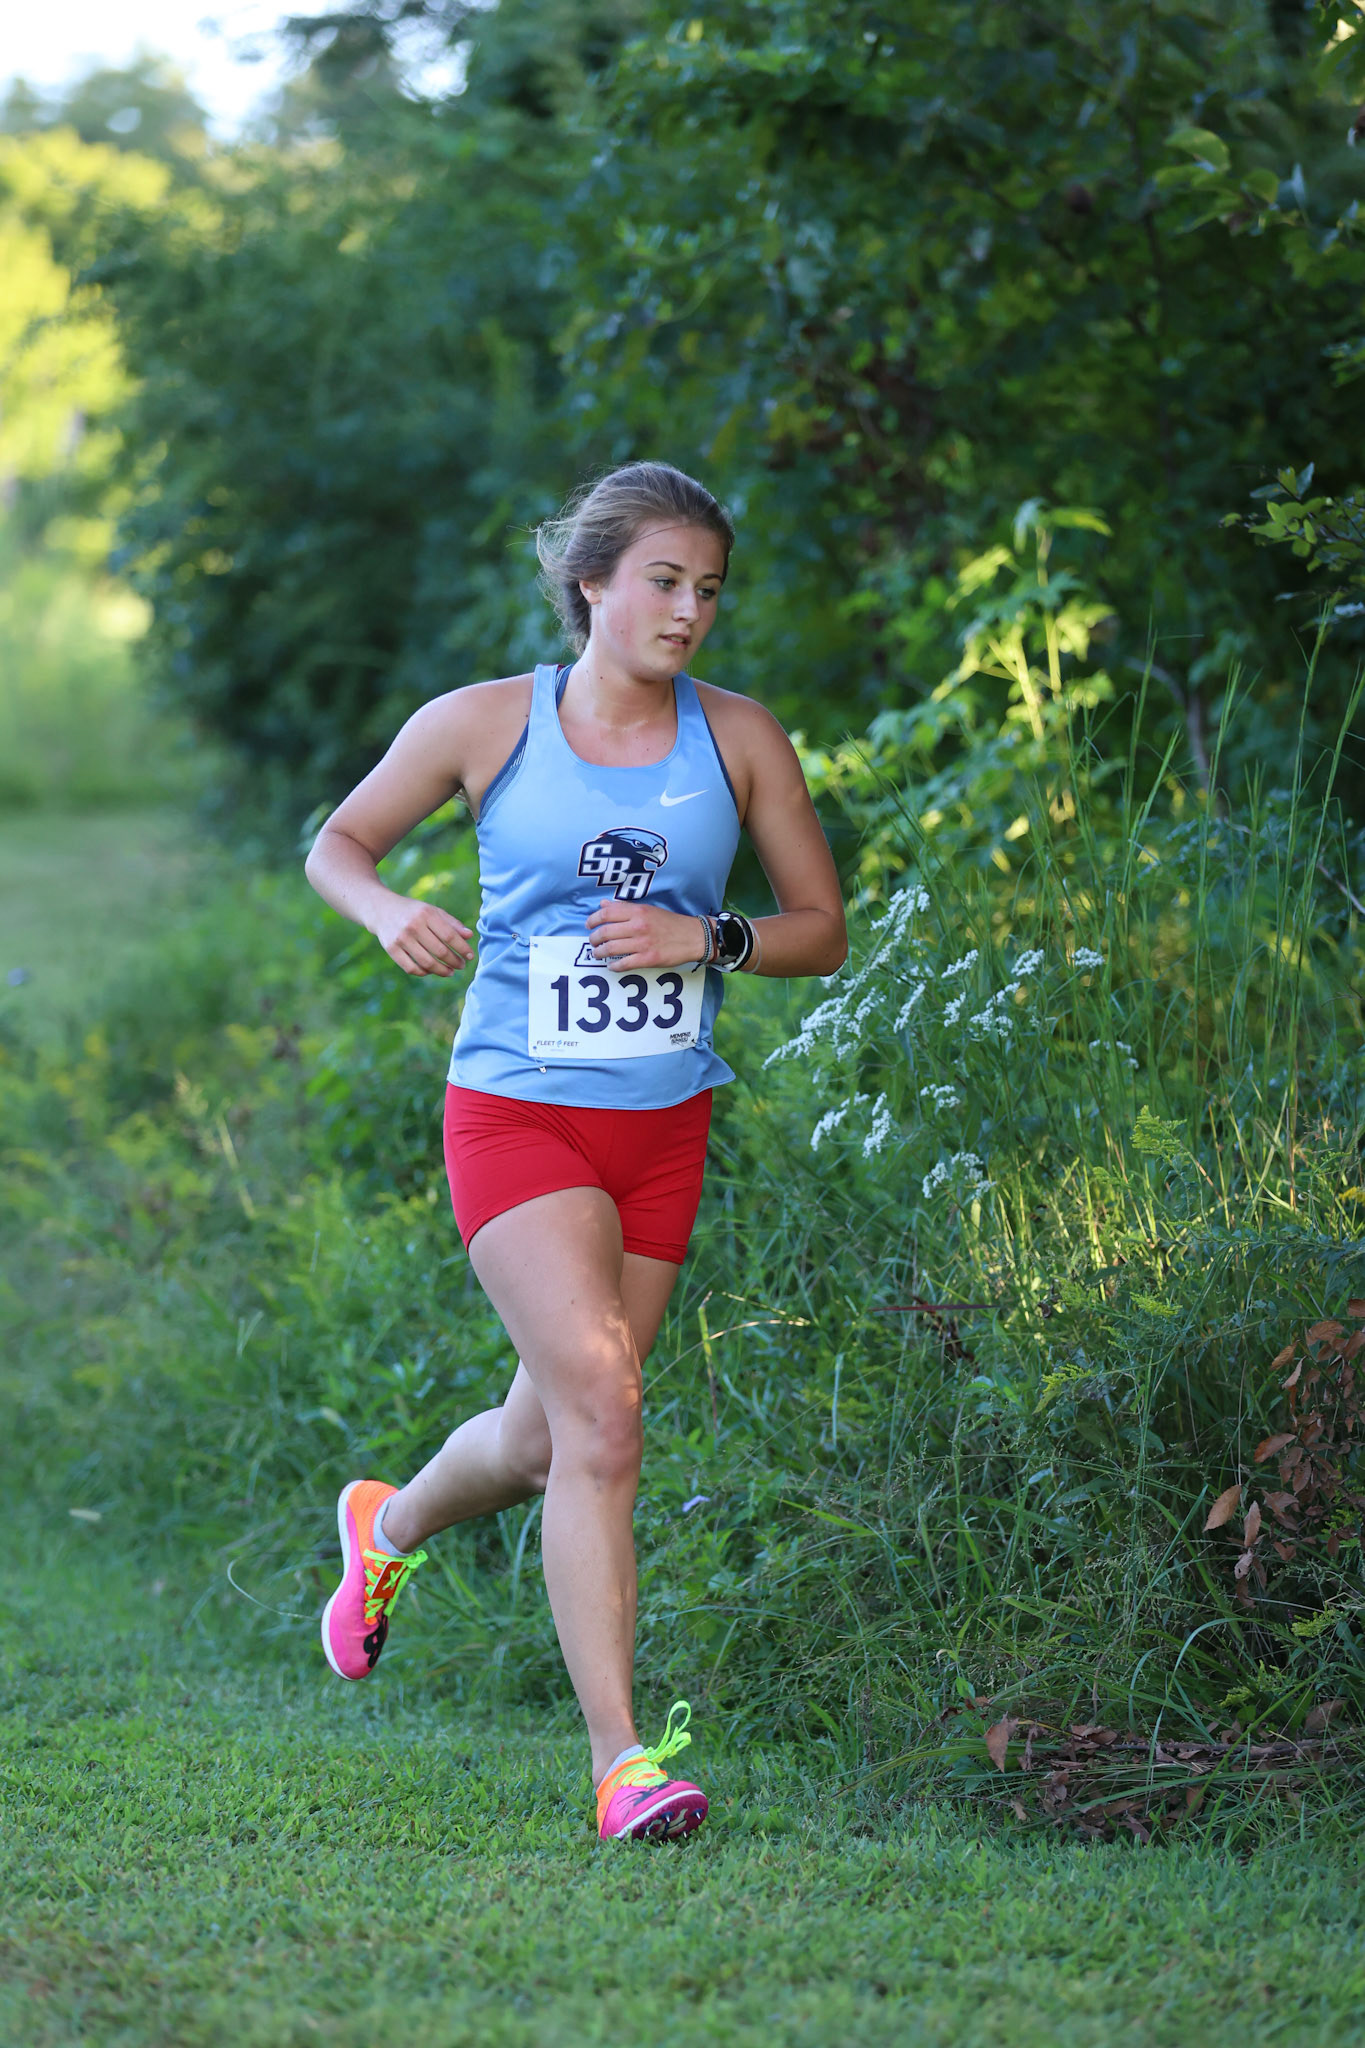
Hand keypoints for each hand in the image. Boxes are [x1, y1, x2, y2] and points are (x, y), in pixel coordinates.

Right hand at [373, 892, 473, 976]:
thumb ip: (451, 923)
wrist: (381, 909)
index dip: (462, 948)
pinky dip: (424, 973)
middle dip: (454, 961)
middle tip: (462, 966)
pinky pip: (411, 968)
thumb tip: (470, 936)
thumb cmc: (413, 912)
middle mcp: (413, 926)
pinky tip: (431, 972)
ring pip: (426, 962)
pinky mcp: (391, 949)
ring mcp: (401, 938)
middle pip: (439, 951)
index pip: (449, 936)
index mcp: (426, 914)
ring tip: (451, 972)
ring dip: (442, 971)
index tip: (470, 956)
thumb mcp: (432, 911)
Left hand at [585, 900, 707, 970]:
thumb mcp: (648, 909)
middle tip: (592, 942)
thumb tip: (603, 904)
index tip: (588, 925)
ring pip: (611, 949)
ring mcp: (643, 943)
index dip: (593, 920)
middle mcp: (638, 926)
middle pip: (605, 932)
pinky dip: (614, 966)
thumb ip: (625, 907)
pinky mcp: (648, 958)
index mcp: (638, 911)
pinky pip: (624, 964)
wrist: (693, 937)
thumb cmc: (670, 923)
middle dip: (594, 939)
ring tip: (597, 954)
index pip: (606, 913)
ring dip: (600, 953)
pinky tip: (611, 966)